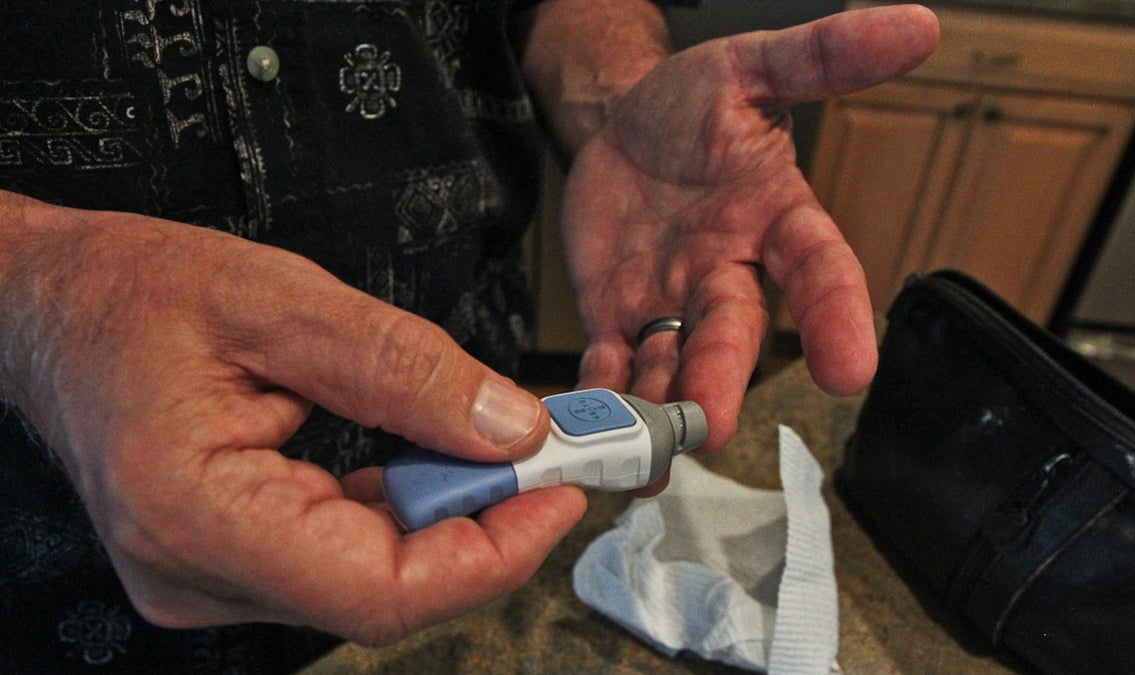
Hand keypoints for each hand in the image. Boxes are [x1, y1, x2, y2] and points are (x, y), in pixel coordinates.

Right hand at [0, 193, 585, 643]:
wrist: (57, 306)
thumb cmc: (137, 292)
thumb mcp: (283, 302)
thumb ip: (405, 370)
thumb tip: (511, 430)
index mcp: (195, 515)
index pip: (379, 591)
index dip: (492, 553)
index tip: (560, 492)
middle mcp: (196, 573)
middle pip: (384, 590)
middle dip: (484, 523)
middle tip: (546, 454)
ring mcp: (208, 578)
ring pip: (371, 578)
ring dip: (448, 515)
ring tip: (492, 446)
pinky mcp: (226, 562)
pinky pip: (342, 557)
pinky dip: (402, 511)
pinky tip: (425, 459)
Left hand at [562, 6, 938, 457]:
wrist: (623, 121)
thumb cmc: (697, 103)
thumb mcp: (753, 65)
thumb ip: (824, 56)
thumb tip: (919, 24)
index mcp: (776, 219)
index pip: (818, 270)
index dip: (836, 317)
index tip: (851, 371)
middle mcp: (729, 273)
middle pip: (731, 333)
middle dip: (722, 377)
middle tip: (712, 424)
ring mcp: (670, 301)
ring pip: (671, 363)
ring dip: (660, 408)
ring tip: (649, 458)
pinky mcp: (616, 314)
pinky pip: (612, 362)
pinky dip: (603, 397)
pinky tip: (592, 433)